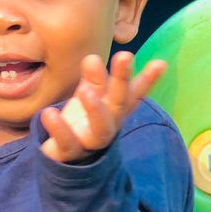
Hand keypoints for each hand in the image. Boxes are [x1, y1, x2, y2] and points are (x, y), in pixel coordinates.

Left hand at [41, 52, 166, 162]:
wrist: (62, 156)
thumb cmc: (81, 119)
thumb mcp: (90, 94)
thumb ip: (93, 78)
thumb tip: (92, 57)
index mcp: (114, 108)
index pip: (133, 93)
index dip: (147, 81)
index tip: (161, 63)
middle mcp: (108, 125)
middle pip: (120, 105)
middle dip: (123, 81)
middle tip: (125, 56)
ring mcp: (90, 141)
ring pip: (101, 130)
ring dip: (96, 109)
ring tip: (86, 89)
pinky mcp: (70, 153)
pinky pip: (67, 144)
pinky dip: (59, 129)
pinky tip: (50, 113)